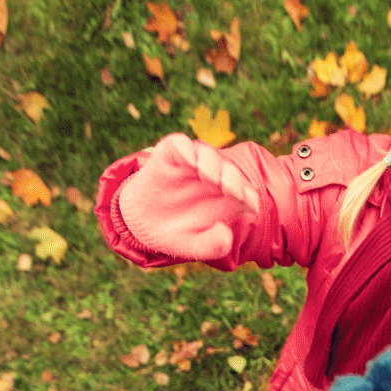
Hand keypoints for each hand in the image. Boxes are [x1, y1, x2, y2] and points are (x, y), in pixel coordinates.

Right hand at [117, 133, 260, 261]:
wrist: (141, 224)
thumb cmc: (176, 235)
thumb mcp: (193, 247)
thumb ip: (211, 245)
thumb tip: (225, 233)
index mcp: (226, 201)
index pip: (247, 194)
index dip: (250, 197)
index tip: (247, 203)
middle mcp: (213, 179)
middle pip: (230, 172)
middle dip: (233, 178)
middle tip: (228, 189)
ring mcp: (192, 165)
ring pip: (208, 154)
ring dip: (212, 163)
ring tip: (210, 177)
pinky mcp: (169, 155)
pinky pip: (180, 144)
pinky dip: (186, 149)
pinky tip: (190, 161)